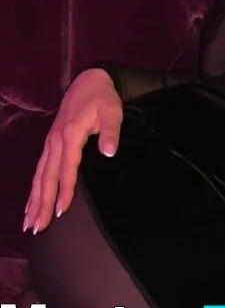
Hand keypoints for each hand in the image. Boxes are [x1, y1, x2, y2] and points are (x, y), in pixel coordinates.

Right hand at [23, 68, 122, 233]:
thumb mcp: (112, 111)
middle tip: (38, 227)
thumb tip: (108, 152)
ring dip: (34, 199)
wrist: (89, 81)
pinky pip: (39, 168)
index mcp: (70, 134)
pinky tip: (31, 202)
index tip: (62, 212)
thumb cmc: (103, 98)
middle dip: (42, 203)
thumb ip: (110, 132)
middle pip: (47, 176)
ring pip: (40, 175)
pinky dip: (34, 187)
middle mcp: (56, 141)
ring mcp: (51, 142)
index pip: (66, 168)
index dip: (64, 190)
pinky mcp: (50, 143)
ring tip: (30, 222)